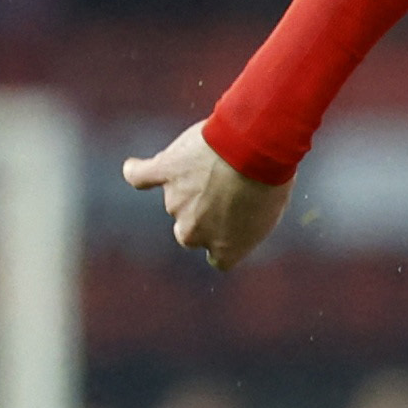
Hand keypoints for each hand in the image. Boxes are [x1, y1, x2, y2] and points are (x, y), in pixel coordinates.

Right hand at [119, 123, 291, 269]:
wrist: (255, 150)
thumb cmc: (272, 179)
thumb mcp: (271, 210)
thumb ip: (245, 219)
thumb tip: (232, 210)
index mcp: (225, 249)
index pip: (216, 257)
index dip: (224, 239)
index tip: (232, 224)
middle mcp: (194, 232)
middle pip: (190, 231)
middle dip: (203, 214)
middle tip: (223, 188)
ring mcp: (176, 203)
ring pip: (175, 198)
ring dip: (190, 182)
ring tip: (216, 159)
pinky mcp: (164, 172)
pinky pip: (140, 176)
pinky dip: (137, 170)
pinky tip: (135, 167)